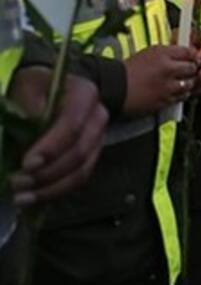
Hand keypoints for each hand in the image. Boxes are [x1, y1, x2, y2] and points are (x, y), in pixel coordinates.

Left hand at [7, 71, 107, 206]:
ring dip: (51, 188)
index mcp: (85, 95)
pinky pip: (80, 178)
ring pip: (82, 170)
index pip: (72, 125)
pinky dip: (57, 191)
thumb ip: (26, 109)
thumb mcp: (28, 87)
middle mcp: (98, 117)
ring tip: (22, 197)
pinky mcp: (92, 155)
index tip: (26, 164)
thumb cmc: (39, 87)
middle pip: (79, 152)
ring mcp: (98, 138)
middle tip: (17, 183)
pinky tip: (35, 198)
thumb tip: (24, 141)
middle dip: (47, 173)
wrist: (58, 88)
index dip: (51, 147)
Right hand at [123, 45, 197, 114]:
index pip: (190, 52)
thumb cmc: (127, 71)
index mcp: (163, 54)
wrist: (113, 88)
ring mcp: (167, 86)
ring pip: (190, 84)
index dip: (191, 56)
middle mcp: (168, 69)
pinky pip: (182, 97)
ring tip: (178, 82)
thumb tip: (181, 55)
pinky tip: (173, 91)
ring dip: (187, 83)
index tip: (190, 58)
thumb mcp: (148, 53)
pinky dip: (180, 94)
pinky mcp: (165, 100)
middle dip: (190, 70)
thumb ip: (167, 53)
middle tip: (185, 71)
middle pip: (192, 68)